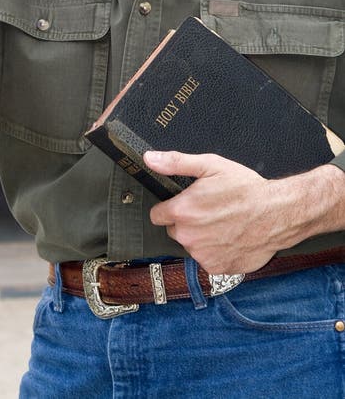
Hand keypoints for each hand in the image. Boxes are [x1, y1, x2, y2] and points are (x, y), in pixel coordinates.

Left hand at [145, 150, 344, 273]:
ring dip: (202, 238)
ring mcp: (203, 255)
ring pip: (192, 245)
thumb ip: (175, 163)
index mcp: (182, 211)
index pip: (157, 215)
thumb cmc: (245, 188)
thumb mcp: (210, 165)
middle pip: (175, 231)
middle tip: (209, 211)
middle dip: (186, 222)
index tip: (183, 204)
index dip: (169, 208)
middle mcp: (188, 237)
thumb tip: (149, 158)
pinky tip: (230, 237)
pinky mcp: (218, 268)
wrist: (277, 213)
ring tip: (223, 223)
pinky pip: (208, 259)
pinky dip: (217, 251)